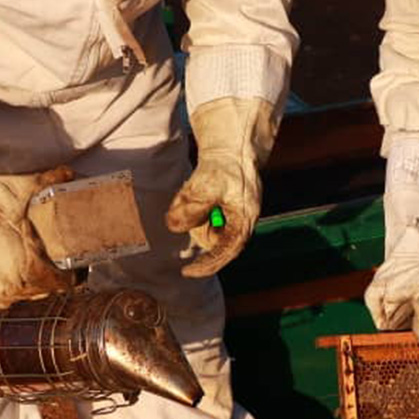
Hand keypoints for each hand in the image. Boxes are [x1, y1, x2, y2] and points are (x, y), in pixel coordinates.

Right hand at [0, 139, 73, 307]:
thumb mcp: (26, 188)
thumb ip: (54, 181)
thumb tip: (69, 174)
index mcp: (31, 269)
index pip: (62, 283)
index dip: (71, 274)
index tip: (72, 265)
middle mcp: (11, 288)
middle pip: (42, 291)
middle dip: (49, 277)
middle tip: (50, 261)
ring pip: (20, 295)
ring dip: (27, 284)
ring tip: (28, 265)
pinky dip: (5, 286)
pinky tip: (7, 272)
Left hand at [166, 97, 276, 277]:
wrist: (232, 146)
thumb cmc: (226, 164)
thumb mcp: (206, 184)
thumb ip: (191, 207)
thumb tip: (173, 227)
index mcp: (244, 219)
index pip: (227, 251)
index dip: (208, 265)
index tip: (187, 272)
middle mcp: (240, 222)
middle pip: (211, 239)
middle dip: (196, 225)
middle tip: (191, 200)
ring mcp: (230, 217)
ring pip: (203, 228)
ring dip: (193, 213)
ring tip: (195, 189)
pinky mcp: (221, 210)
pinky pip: (201, 216)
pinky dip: (193, 206)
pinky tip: (196, 189)